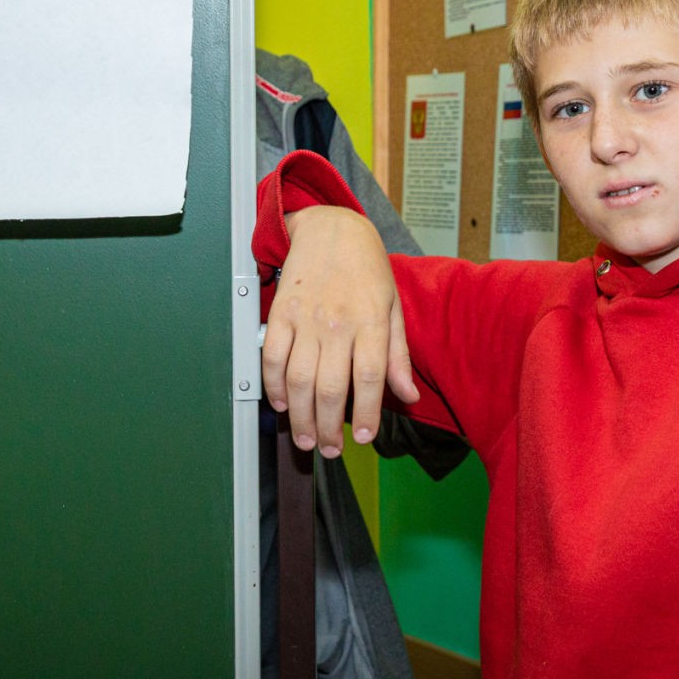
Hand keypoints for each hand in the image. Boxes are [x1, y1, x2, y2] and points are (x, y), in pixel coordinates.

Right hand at [262, 206, 419, 456]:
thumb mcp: (393, 306)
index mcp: (370, 320)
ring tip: (307, 438)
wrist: (330, 228)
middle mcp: (337, 323)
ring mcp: (305, 319)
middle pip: (331, 388)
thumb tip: (407, 395)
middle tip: (329, 450)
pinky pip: (271, 357)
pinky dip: (273, 386)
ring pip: (298, 379)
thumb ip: (397, 354)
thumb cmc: (367, 268)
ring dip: (301, 417)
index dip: (368, 414)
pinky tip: (283, 404)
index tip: (365, 439)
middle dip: (329, 428)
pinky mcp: (280, 314)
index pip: (370, 378)